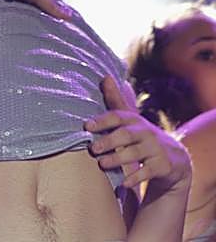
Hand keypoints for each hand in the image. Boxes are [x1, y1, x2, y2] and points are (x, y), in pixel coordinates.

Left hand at [86, 76, 191, 194]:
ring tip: (102, 164)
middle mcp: (146, 133)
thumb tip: (105, 76)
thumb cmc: (142, 136)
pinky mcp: (163, 166)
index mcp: (134, 120)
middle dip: (109, 141)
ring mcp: (156, 150)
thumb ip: (116, 101)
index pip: (118, 116)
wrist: (174, 159)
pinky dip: (135, 178)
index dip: (102, 120)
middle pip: (126, 135)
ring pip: (135, 154)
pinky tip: (123, 183)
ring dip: (117, 159)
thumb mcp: (130, 119)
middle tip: (92, 149)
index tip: (86, 126)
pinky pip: (148, 173)